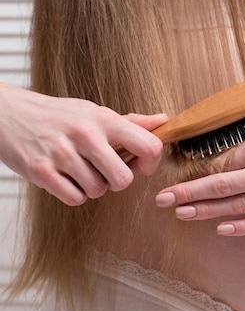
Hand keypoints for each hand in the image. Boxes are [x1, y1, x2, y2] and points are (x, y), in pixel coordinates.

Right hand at [0, 83, 166, 204]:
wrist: (6, 113)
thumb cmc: (58, 115)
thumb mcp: (94, 111)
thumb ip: (131, 122)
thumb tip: (163, 121)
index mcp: (104, 119)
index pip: (148, 146)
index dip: (151, 163)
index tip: (140, 165)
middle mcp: (85, 134)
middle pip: (124, 180)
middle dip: (118, 181)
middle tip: (105, 171)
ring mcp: (61, 153)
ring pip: (98, 191)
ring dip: (92, 187)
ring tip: (80, 170)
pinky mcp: (41, 171)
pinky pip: (75, 198)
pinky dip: (74, 194)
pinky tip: (66, 178)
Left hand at [155, 107, 244, 235]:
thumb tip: (230, 166)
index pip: (228, 163)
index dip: (203, 173)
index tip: (182, 179)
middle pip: (224, 187)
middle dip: (189, 193)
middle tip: (162, 200)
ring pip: (241, 207)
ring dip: (208, 211)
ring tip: (182, 214)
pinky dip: (244, 226)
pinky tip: (222, 228)